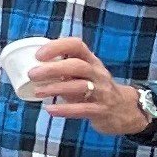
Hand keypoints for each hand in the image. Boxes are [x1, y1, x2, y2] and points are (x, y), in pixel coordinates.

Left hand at [19, 39, 156, 135]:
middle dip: (54, 68)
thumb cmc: (95, 88)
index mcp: (91, 61)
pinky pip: (83, 109)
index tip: (38, 55)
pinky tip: (50, 110)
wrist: (125, 109)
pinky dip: (65, 110)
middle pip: (78, 66)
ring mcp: (101, 92)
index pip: (77, 45)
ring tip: (37, 91)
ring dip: (57, 88)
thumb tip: (31, 65)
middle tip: (32, 74)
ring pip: (80, 87)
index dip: (57, 47)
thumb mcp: (84, 74)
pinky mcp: (101, 110)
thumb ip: (64, 68)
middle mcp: (97, 73)